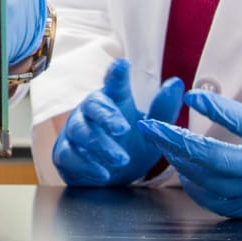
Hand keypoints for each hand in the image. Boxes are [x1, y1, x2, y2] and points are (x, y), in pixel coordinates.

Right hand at [52, 59, 185, 186]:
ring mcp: (76, 131)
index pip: (114, 84)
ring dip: (100, 145)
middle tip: (122, 128)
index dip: (117, 74)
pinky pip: (70, 155)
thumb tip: (176, 83)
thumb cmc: (129, 144)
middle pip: (93, 106)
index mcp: (113, 101)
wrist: (109, 176)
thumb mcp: (150, 130)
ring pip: (82, 132)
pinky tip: (103, 173)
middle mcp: (91, 111)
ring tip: (121, 159)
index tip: (123, 64)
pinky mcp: (65, 153)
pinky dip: (86, 165)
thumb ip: (163, 109)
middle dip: (107, 116)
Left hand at [137, 46, 241, 218]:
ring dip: (176, 156)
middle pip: (213, 157)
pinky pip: (205, 195)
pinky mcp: (238, 206)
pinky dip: (186, 177)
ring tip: (154, 135)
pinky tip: (172, 157)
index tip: (189, 95)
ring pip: (204, 177)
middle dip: (177, 140)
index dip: (216, 109)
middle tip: (148, 125)